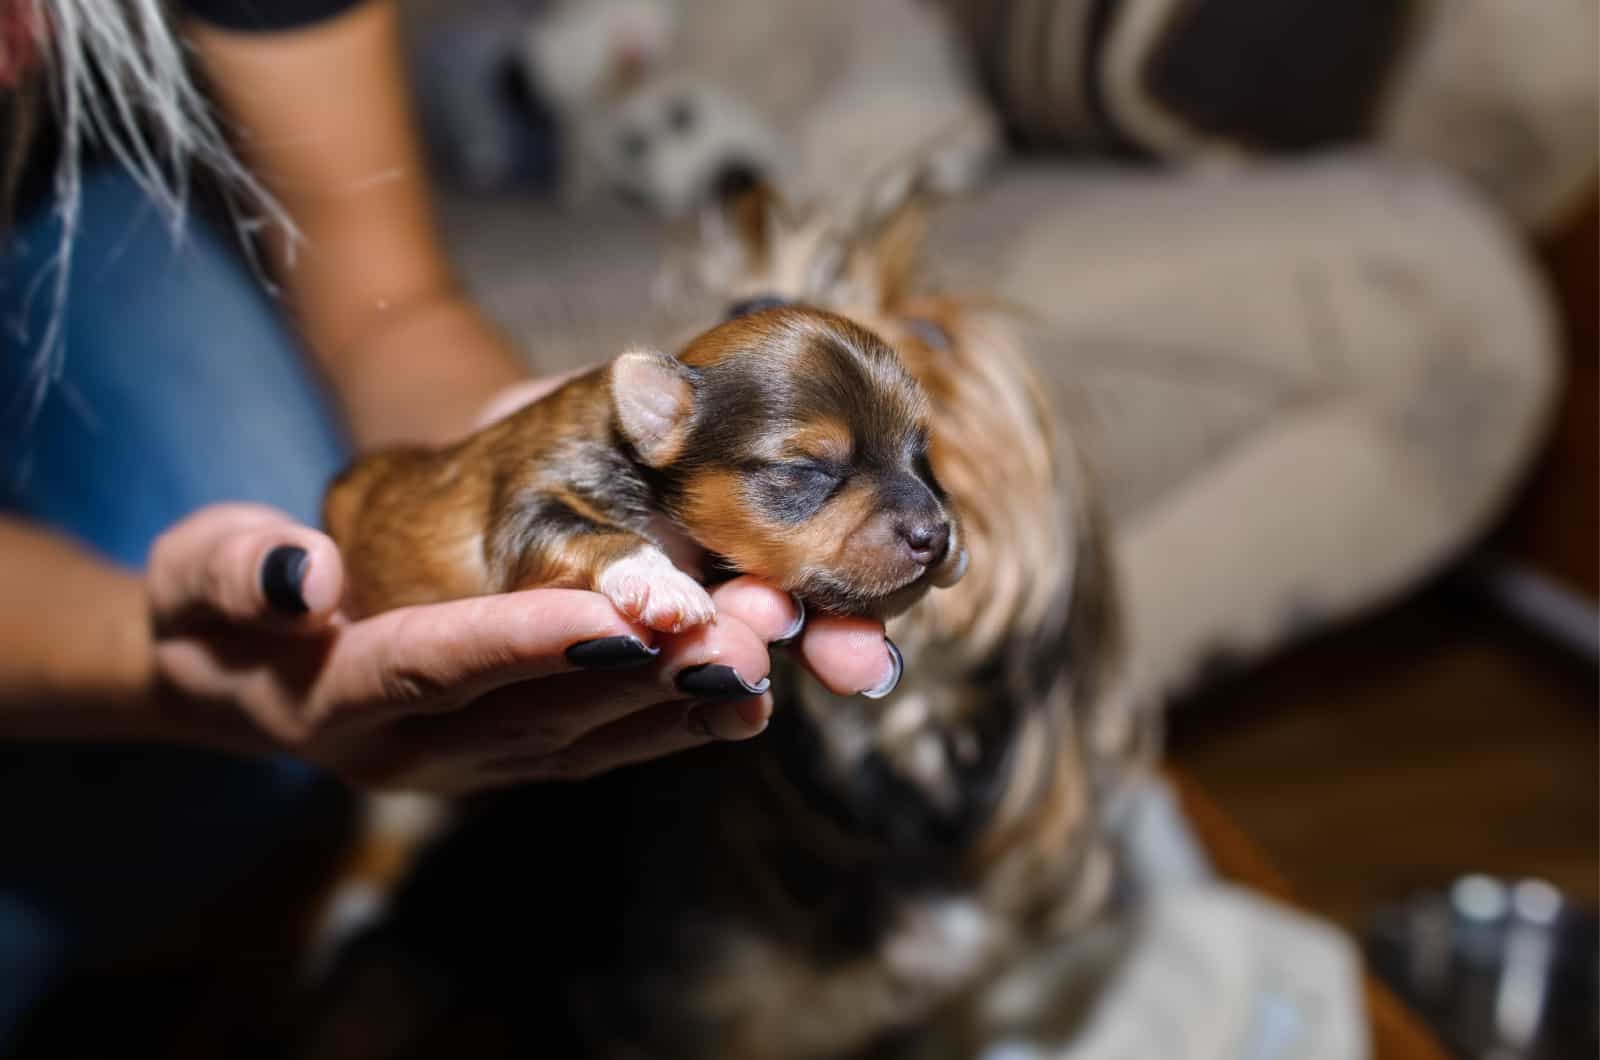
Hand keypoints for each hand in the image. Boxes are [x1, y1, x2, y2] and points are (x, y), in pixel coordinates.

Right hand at [144, 504, 898, 792]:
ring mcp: (478, 763)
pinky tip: (748, 694)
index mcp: (341, 698)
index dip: (524, 642)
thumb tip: (306, 574)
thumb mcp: (199, 574)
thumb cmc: (224, 605)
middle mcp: (420, 750)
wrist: (250, 671)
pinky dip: (677, 721)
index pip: (437, 666)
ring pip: (592, 734)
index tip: (614, 615)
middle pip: (542, 708)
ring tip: (767, 652)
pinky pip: (608, 747)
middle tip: (738, 628)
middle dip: (645, 668)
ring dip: (683, 696)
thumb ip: (236, 573)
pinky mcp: (522, 758)